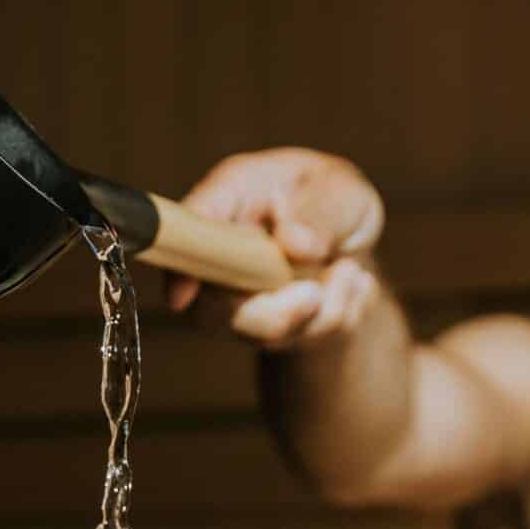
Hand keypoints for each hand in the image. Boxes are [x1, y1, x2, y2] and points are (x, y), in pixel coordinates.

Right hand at [167, 146, 386, 348]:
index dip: (178, 266)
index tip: (183, 297)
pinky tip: (350, 285)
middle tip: (317, 293)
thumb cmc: (333, 200)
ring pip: (264, 332)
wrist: (351, 246)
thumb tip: (293, 244)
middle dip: (273, 312)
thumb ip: (321, 211)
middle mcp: (221, 254)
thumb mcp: (341, 189)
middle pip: (212, 307)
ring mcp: (236, 299)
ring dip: (324, 308)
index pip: (184, 233)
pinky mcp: (263, 331)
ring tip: (350, 270)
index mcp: (229, 197)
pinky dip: (340, 315)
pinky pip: (304, 340)